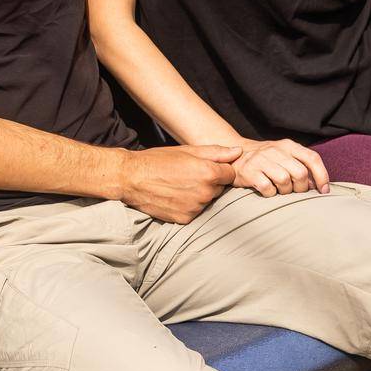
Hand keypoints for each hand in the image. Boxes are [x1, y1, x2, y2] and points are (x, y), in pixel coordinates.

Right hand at [117, 144, 241, 222]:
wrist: (132, 178)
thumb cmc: (159, 160)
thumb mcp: (187, 150)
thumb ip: (216, 152)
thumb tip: (238, 152)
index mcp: (208, 172)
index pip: (230, 174)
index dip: (219, 169)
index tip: (206, 166)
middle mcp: (205, 192)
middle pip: (219, 188)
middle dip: (210, 181)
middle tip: (188, 174)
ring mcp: (195, 208)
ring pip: (207, 200)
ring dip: (199, 194)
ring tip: (179, 184)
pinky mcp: (185, 219)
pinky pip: (195, 211)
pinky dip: (188, 205)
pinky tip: (175, 196)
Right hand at [232, 139, 330, 197]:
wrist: (236, 156)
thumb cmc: (267, 161)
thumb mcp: (285, 156)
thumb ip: (301, 166)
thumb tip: (317, 185)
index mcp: (288, 145)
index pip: (312, 158)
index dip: (322, 176)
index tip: (323, 190)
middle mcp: (275, 150)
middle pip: (300, 173)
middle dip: (301, 188)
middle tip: (294, 191)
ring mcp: (261, 160)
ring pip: (285, 181)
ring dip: (285, 192)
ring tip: (279, 190)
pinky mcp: (249, 171)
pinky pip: (268, 189)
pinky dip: (271, 194)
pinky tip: (267, 191)